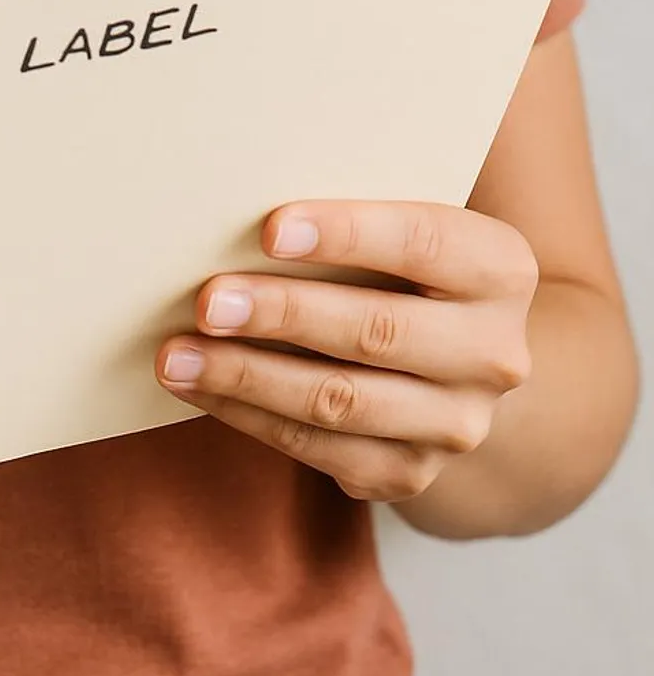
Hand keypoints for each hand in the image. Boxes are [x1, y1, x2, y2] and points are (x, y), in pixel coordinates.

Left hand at [154, 201, 539, 502]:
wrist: (461, 358)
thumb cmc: (405, 264)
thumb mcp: (407, 224)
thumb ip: (355, 209)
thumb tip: (235, 201)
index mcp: (500, 268)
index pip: (422, 241)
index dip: (345, 234)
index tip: (267, 229)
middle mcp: (494, 353)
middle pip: (376, 331)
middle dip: (282, 314)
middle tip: (206, 300)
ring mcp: (457, 424)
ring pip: (339, 401)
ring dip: (247, 376)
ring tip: (176, 355)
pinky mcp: (411, 474)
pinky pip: (318, 449)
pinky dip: (250, 416)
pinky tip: (201, 388)